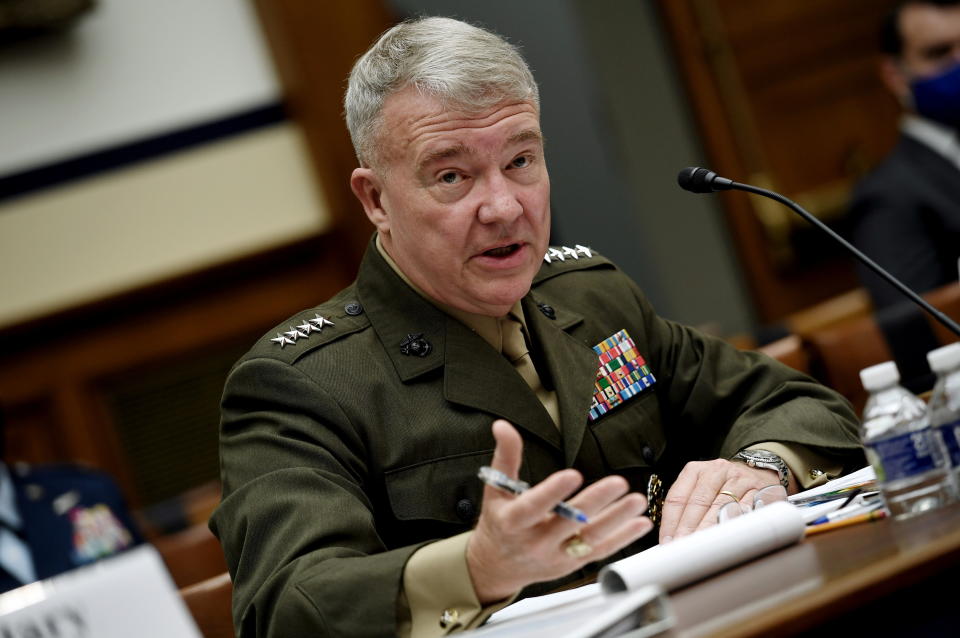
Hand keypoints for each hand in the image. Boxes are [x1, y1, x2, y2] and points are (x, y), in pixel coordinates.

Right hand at [466, 420, 652, 602]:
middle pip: (568, 522)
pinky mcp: (572, 564)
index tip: (572, 475)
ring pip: (590, 539)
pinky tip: (640, 523)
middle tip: (619, 482)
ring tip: (637, 501)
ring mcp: (556, 555)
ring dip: (617, 521)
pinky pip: (600, 552)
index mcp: (512, 522)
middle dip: (595, 503)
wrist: (499, 565)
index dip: (552, 493)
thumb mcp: (495, 489)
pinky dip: (622, 539)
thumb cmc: (499, 522)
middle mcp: (534, 542)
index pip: (532, 508)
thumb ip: (505, 457)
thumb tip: (502, 426)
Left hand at [658, 459, 782, 542]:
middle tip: (682, 547)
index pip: (677, 497)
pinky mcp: (759, 491)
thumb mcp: (700, 489)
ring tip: (701, 548)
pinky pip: (745, 510)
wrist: (756, 474)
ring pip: (721, 507)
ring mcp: (739, 480)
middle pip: (698, 503)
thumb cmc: (723, 486)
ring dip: (710, 530)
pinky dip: (735, 526)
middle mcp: (716, 471)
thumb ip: (685, 509)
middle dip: (688, 529)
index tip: (667, 542)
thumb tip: (671, 538)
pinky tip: (728, 539)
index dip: (671, 522)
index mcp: (696, 470)